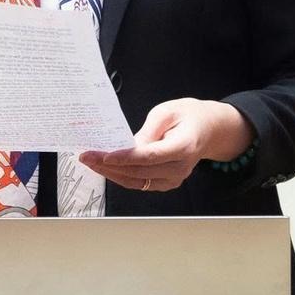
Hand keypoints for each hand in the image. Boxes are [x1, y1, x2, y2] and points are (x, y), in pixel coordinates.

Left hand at [78, 98, 252, 193]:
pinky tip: (106, 167)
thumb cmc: (188, 116)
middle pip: (140, 171)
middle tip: (87, 156)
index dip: (125, 158)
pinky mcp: (167, 183)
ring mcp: (174, 178)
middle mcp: (180, 167)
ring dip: (111, 173)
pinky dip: (121, 176)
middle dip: (109, 165)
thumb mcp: (168, 111)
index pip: (150, 156)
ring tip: (90, 162)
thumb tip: (129, 145)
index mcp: (183, 146)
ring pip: (137, 182)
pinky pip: (141, 183)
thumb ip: (149, 129)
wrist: (208, 130)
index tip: (104, 155)